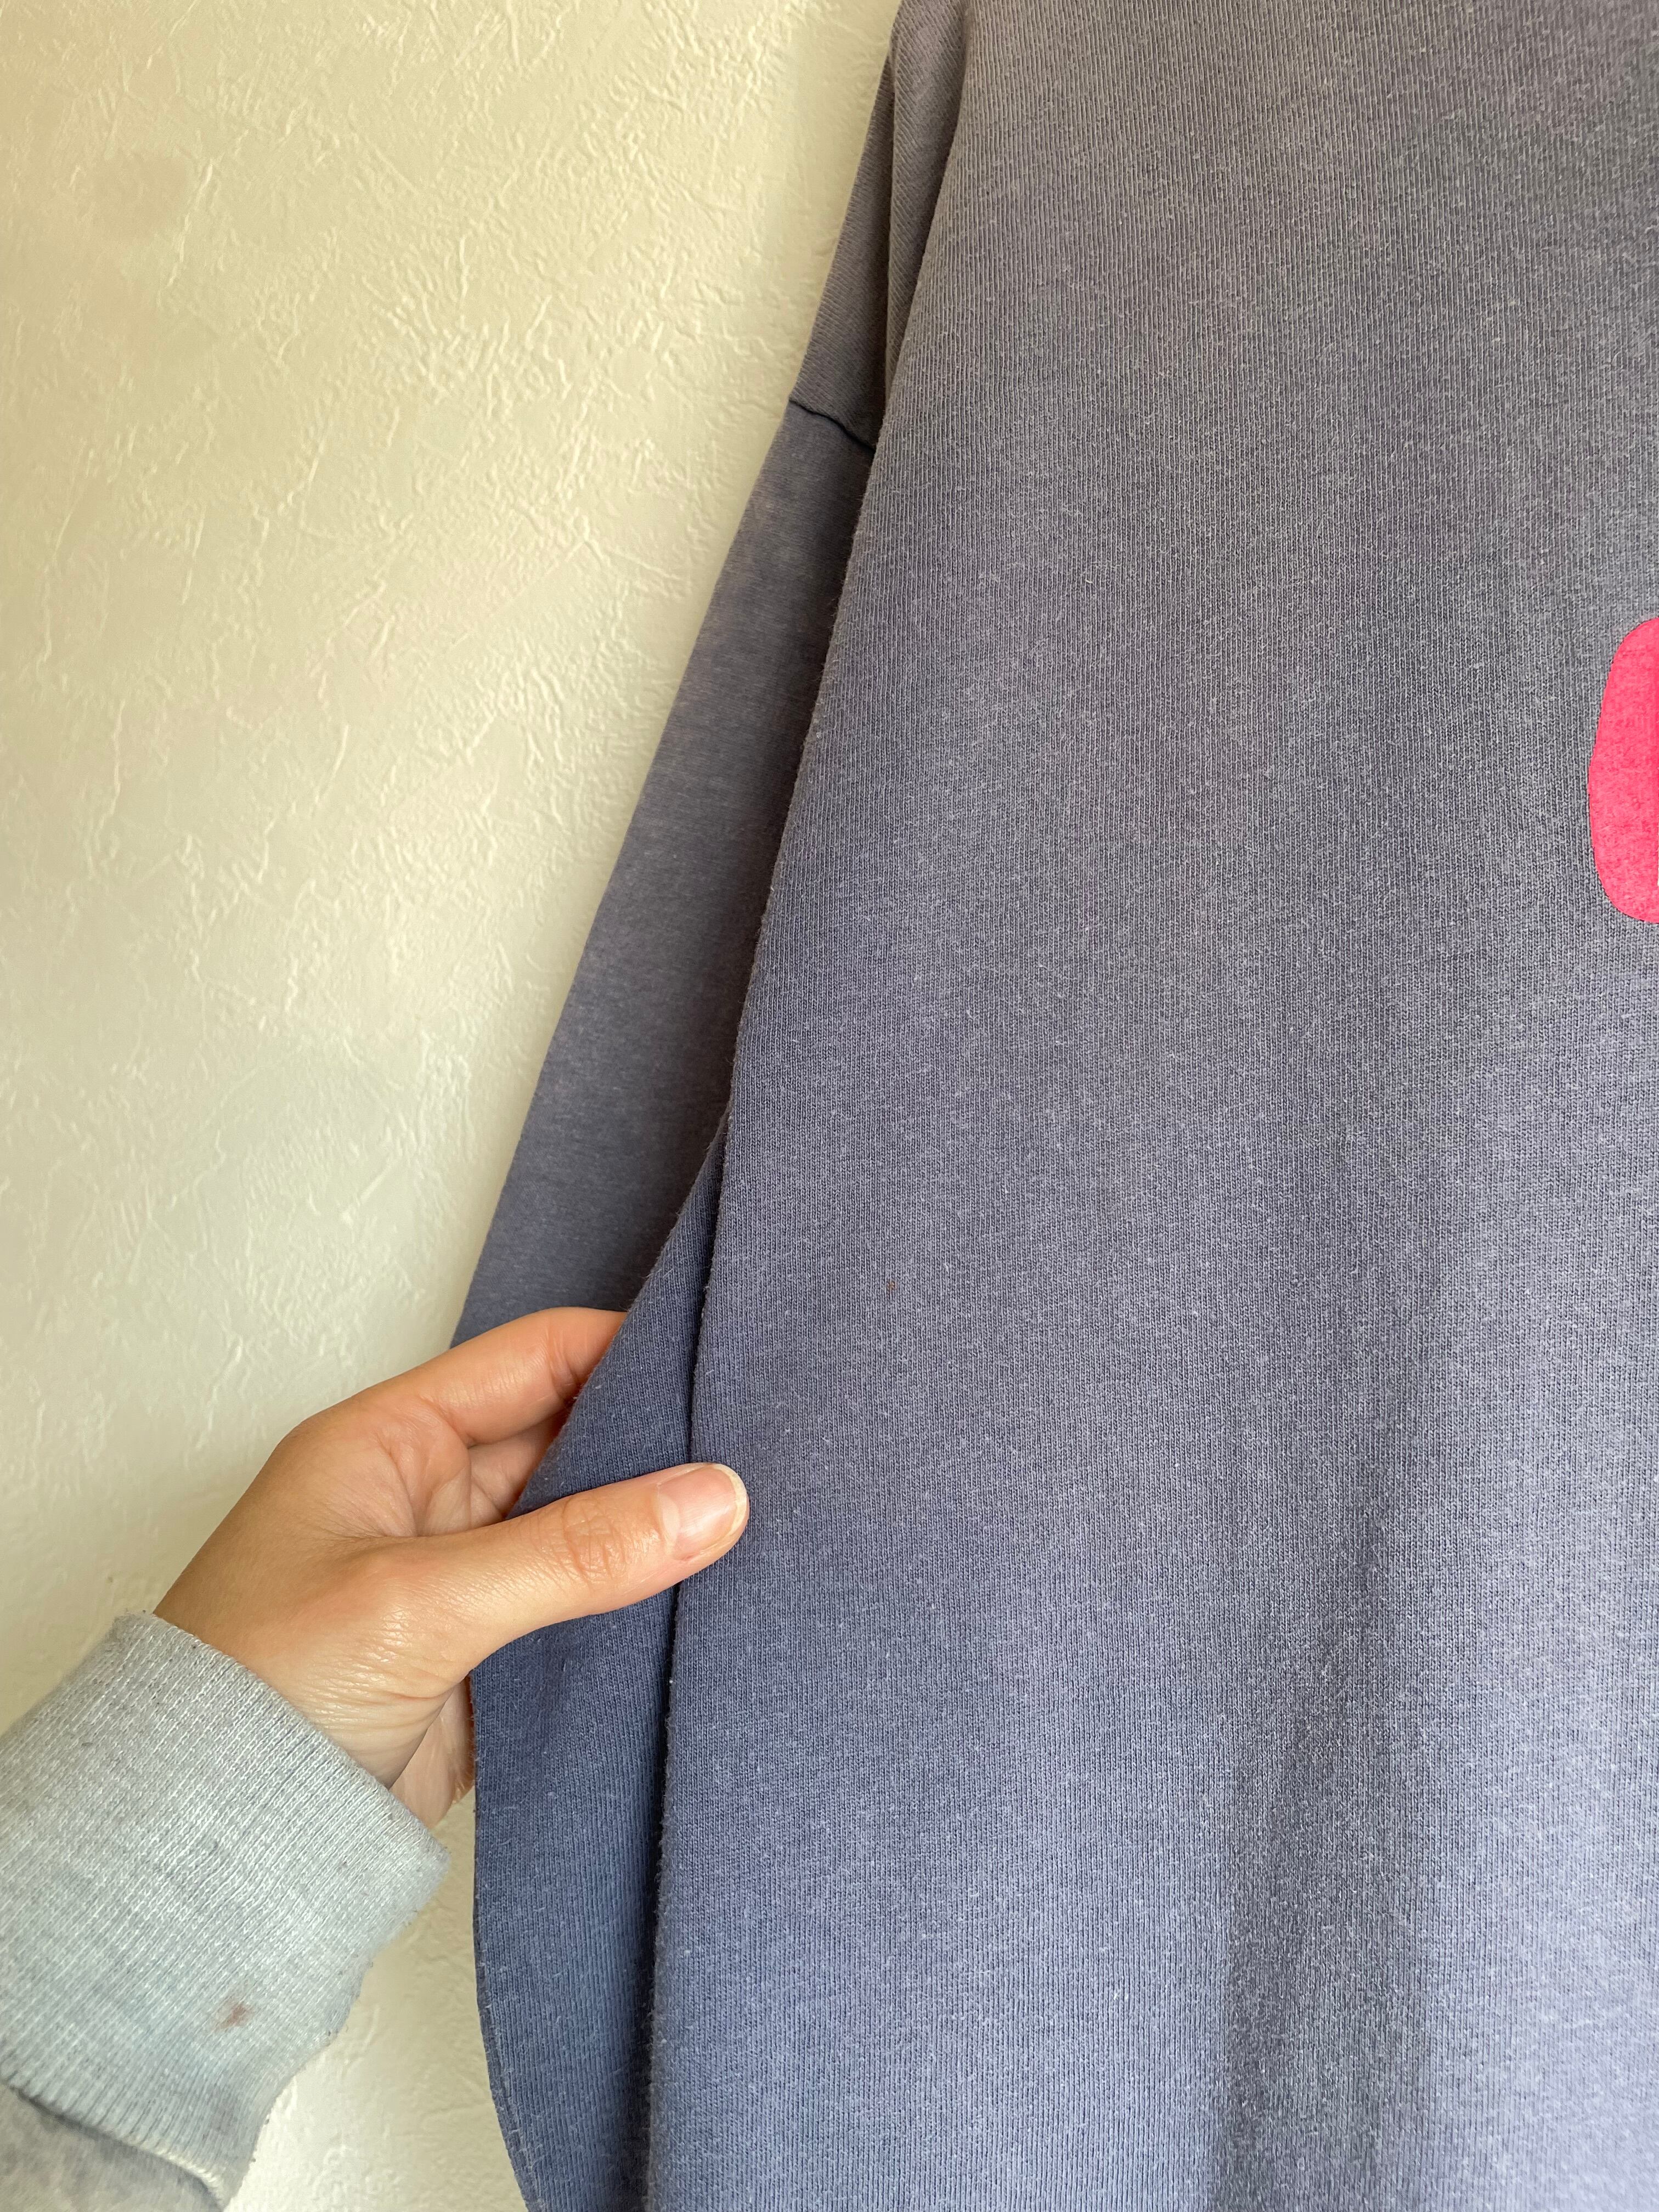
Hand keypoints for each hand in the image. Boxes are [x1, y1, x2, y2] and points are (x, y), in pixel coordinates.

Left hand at [155, 1309, 747, 1825]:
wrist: (209, 1854)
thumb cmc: (260, 1692)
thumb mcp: (423, 1600)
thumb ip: (576, 1551)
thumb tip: (716, 1498)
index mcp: (391, 1441)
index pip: (533, 1358)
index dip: (627, 1350)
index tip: (724, 1362)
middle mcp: (427, 1499)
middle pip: (570, 1440)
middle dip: (657, 1445)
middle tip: (766, 1447)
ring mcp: (457, 1582)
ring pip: (583, 1530)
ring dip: (653, 1531)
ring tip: (764, 1521)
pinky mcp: (482, 1662)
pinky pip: (577, 1612)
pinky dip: (635, 1608)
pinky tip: (709, 1602)